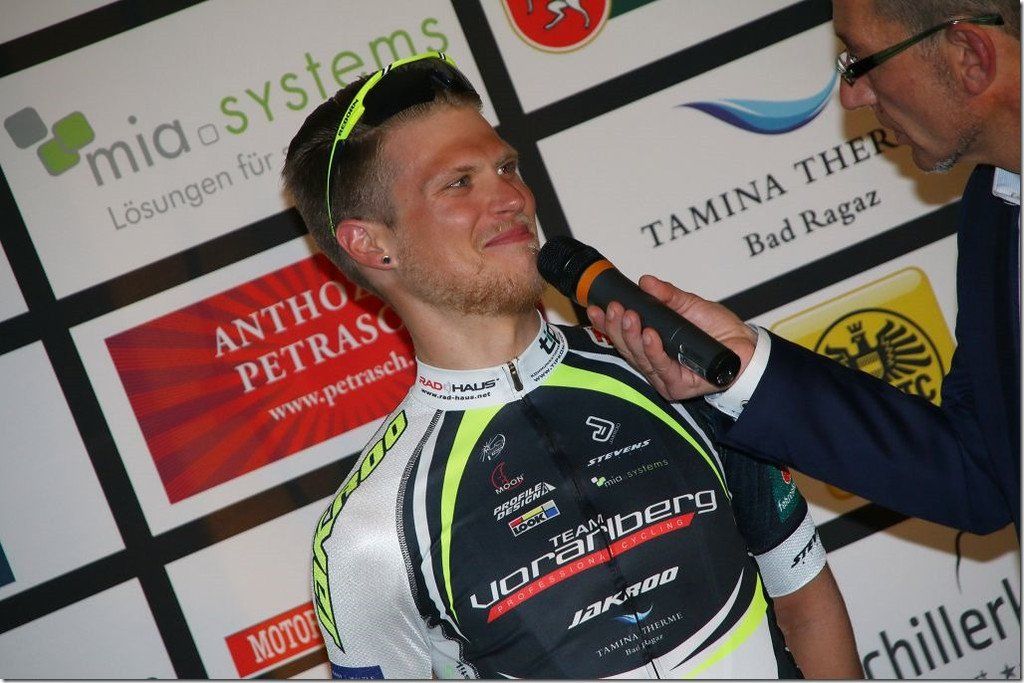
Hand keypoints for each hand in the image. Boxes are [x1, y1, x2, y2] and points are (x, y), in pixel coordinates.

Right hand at [586, 275, 756, 399]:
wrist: (747, 347)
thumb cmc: (720, 331)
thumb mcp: (689, 305)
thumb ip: (667, 296)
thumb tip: (645, 282)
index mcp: (651, 346)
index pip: (622, 336)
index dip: (606, 323)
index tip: (596, 307)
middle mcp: (654, 363)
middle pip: (626, 348)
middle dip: (616, 327)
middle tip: (614, 308)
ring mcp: (664, 377)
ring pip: (639, 359)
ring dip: (631, 337)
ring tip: (629, 317)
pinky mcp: (678, 387)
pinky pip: (661, 370)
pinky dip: (653, 352)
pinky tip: (650, 337)